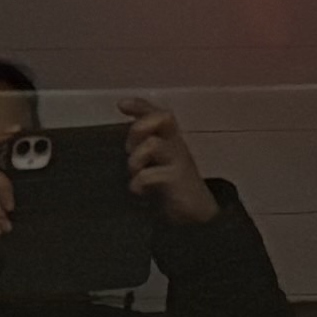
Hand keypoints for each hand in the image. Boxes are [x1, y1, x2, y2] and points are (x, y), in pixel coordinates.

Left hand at [121, 98, 220, 229]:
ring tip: (134, 172)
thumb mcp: (157, 159)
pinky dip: (138, 182)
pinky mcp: (177, 181)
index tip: (121, 104)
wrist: (196, 212)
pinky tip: (139, 190)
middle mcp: (176, 144)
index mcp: (171, 138)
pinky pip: (151, 175)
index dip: (140, 105)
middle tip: (129, 150)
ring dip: (136, 158)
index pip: (158, 112)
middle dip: (138, 129)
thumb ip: (143, 144)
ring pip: (154, 144)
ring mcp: (178, 162)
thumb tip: (124, 135)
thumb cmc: (172, 184)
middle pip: (162, 118)